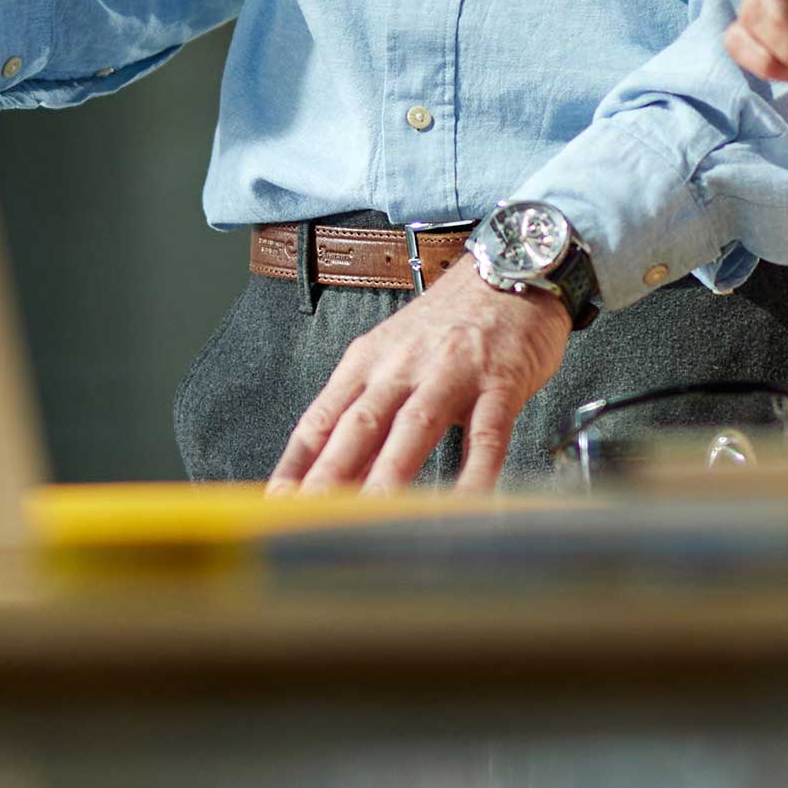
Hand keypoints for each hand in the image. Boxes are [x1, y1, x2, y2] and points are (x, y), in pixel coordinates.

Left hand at [268, 269, 571, 494]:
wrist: (512, 268)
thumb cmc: (450, 324)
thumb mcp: (395, 358)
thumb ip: (368, 415)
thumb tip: (335, 480)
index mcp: (367, 361)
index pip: (321, 419)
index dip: (297, 463)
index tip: (276, 503)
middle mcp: (402, 366)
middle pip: (359, 426)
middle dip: (330, 475)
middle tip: (308, 517)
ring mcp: (451, 372)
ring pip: (414, 428)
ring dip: (390, 476)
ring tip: (373, 519)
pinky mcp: (500, 381)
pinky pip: (487, 434)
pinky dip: (476, 473)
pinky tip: (466, 504)